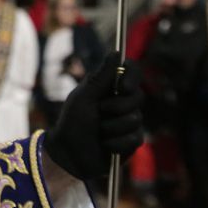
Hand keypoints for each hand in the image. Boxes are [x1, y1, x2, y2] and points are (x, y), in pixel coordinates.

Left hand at [44, 52, 143, 179]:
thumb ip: (101, 77)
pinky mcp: (132, 141)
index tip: (124, 87)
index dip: (133, 76)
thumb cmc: (72, 123)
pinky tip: (105, 145)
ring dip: (112, 127)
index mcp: (109, 87)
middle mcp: (122, 102)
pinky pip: (134, 138)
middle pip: (138, 96)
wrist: (69, 155)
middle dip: (117, 107)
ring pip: (135, 119)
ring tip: (98, 132)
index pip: (131, 72)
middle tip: (100, 112)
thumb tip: (116, 52)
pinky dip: (115, 143)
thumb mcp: (83, 98)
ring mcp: (129, 122)